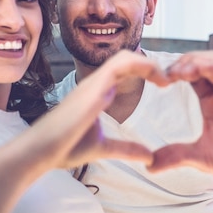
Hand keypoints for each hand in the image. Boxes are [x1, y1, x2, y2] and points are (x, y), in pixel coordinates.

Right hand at [26, 50, 170, 170]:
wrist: (41, 153)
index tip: (164, 84)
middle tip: (171, 79)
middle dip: (151, 65)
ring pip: (124, 57)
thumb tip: (149, 156)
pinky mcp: (93, 86)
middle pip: (127, 60)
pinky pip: (119, 63)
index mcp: (98, 93)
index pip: (124, 71)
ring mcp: (93, 83)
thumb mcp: (103, 148)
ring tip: (167, 78)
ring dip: (149, 63)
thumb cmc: (64, 148)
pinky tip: (158, 77)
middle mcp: (96, 84)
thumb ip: (125, 149)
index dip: (145, 72)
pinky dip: (141, 64)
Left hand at [146, 51, 212, 187]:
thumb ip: (177, 156)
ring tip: (178, 71)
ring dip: (198, 62)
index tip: (157, 79)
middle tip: (164, 73)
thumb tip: (148, 166)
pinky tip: (201, 69)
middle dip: (183, 63)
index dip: (175, 71)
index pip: (193, 75)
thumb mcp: (202, 157)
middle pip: (204, 62)